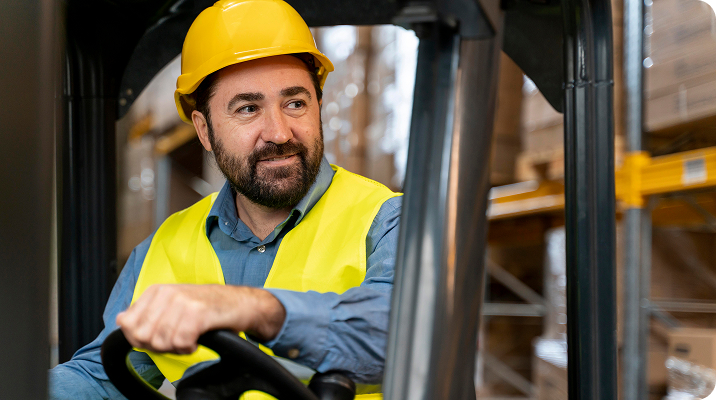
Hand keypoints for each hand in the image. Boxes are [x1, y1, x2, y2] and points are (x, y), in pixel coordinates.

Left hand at [116, 284, 285, 353]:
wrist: (240, 303)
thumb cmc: (207, 307)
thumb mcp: (172, 304)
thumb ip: (145, 313)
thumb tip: (120, 320)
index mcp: (156, 291)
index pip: (128, 324)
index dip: (141, 339)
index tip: (160, 337)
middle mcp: (167, 293)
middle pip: (143, 336)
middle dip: (158, 345)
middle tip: (176, 339)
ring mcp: (182, 302)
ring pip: (161, 341)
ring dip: (176, 347)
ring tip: (189, 338)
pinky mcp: (198, 313)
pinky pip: (181, 342)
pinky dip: (188, 347)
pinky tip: (196, 340)